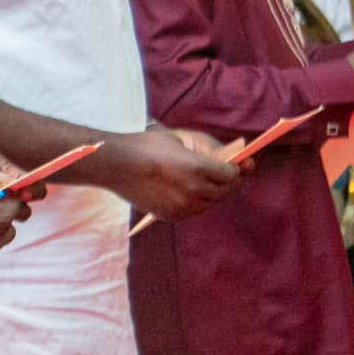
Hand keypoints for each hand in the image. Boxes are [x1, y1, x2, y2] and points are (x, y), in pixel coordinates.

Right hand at [98, 128, 239, 221]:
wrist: (116, 165)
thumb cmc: (145, 146)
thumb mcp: (178, 139)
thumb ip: (203, 150)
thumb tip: (225, 160)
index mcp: (197, 167)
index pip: (231, 174)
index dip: (236, 169)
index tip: (237, 165)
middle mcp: (194, 190)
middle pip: (225, 190)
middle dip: (228, 181)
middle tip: (225, 173)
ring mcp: (183, 205)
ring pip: (211, 203)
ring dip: (213, 193)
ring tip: (203, 181)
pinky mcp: (172, 215)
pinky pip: (194, 211)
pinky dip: (197, 202)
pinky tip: (188, 191)